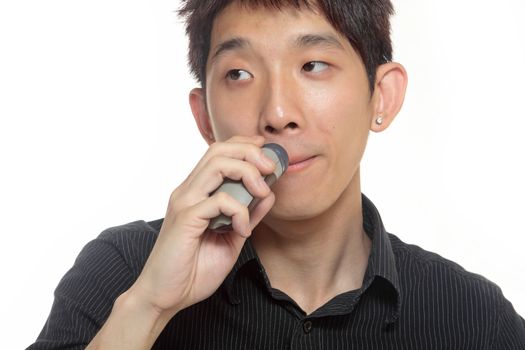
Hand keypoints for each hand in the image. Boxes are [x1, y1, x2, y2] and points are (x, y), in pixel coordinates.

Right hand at [129, 135, 275, 318]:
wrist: (165, 296)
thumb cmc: (193, 269)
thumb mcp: (231, 238)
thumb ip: (248, 215)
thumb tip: (268, 194)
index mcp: (196, 192)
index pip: (218, 153)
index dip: (244, 145)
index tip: (267, 152)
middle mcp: (188, 191)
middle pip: (219, 150)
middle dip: (250, 151)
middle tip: (271, 167)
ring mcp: (185, 202)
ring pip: (217, 164)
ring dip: (247, 172)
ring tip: (262, 191)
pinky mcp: (185, 218)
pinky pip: (219, 200)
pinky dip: (240, 211)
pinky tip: (243, 230)